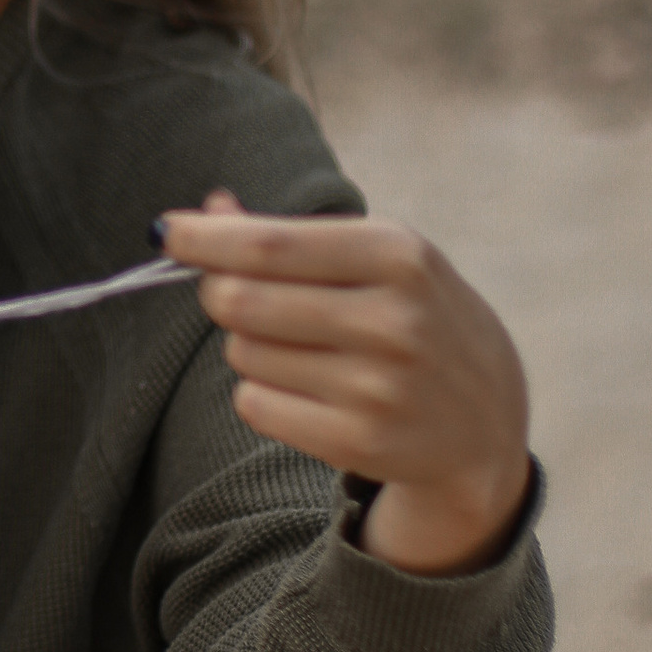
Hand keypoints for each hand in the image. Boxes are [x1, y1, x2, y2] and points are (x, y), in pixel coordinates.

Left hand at [158, 196, 533, 576]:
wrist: (486, 420)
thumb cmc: (414, 317)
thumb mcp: (378, 259)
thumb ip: (290, 236)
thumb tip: (207, 210)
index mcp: (399, 256)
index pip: (271, 245)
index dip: (206, 239)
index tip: (165, 231)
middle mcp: (393, 319)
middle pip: (242, 301)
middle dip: (220, 293)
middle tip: (235, 294)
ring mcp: (378, 386)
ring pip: (243, 353)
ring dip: (249, 346)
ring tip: (302, 349)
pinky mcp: (359, 442)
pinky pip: (254, 404)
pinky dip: (260, 393)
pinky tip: (306, 391)